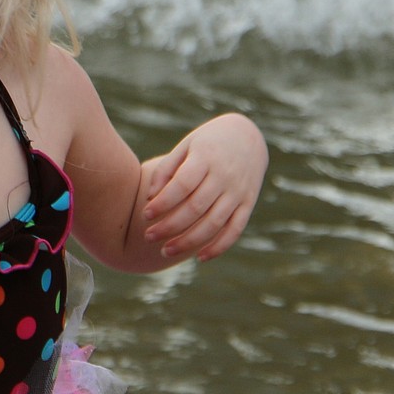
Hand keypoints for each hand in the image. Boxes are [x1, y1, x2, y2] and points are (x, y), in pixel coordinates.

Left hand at [142, 114, 267, 261]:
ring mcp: (238, 191)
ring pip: (214, 223)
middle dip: (170, 226)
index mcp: (206, 157)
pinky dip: (219, 246)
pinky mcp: (248, 203)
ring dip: (189, 241)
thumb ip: (166, 169)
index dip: (163, 203)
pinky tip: (200, 257)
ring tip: (165, 251)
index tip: (145, 215)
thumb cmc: (207, 143)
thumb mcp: (186, 146)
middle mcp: (225, 176)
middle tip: (148, 237)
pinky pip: (235, 229)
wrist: (247, 136)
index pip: (183, 185)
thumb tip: (149, 198)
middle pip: (196, 208)